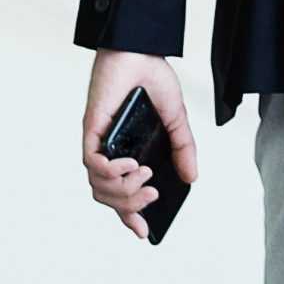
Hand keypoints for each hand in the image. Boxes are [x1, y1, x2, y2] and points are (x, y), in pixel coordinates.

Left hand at [81, 52, 197, 241]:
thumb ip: (184, 150)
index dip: (130, 216)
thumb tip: (192, 179)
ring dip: (124, 189)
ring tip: (144, 174)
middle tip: (153, 194)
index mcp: (128, 153)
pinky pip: (92, 164)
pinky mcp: (91, 130)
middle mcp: (109, 152)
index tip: (144, 231)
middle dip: (131, 205)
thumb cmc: (153, 81)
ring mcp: (99, 143)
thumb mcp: (177, 121)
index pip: (122, 194)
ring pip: (98, 187)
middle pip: (108, 197)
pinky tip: (130, 163)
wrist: (139, 52)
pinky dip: (111, 171)